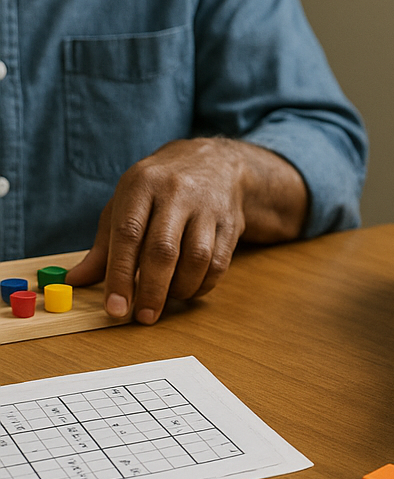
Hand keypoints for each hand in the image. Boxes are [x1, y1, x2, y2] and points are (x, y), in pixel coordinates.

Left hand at [66, 138, 306, 323]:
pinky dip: (203, 284)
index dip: (119, 275)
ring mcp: (208, 207)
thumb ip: (104, 244)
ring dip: (180, 288)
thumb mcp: (125, 204)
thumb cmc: (159, 188)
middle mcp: (176, 193)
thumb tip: (77, 280)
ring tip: (167, 300)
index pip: (128, 235)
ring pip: (197, 258)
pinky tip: (189, 289)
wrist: (214, 162)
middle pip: (164, 249)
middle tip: (143, 316)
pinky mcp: (231, 222)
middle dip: (151, 290)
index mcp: (142, 186)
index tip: (115, 307)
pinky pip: (220, 262)